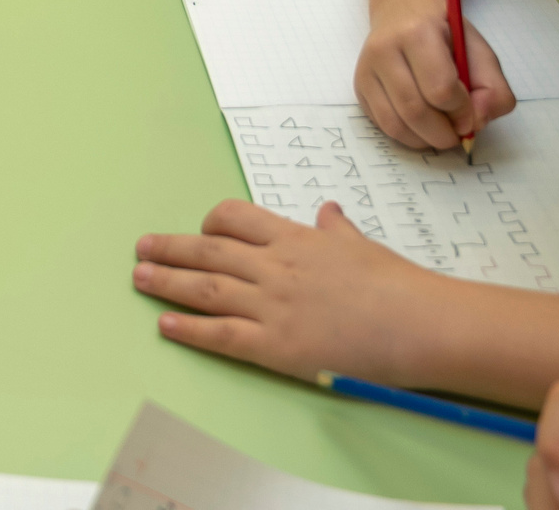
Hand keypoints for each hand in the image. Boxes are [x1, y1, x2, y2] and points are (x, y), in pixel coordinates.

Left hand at [132, 199, 444, 382]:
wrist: (419, 323)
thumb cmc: (398, 284)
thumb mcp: (362, 246)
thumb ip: (336, 231)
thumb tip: (327, 212)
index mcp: (296, 239)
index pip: (236, 220)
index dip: (211, 224)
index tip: (199, 231)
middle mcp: (275, 267)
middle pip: (208, 252)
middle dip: (170, 249)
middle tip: (141, 249)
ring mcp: (273, 306)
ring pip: (206, 289)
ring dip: (167, 282)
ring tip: (139, 278)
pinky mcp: (276, 346)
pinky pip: (222, 336)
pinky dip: (189, 330)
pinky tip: (165, 325)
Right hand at [355, 3, 515, 150]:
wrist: (405, 9)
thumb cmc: (446, 32)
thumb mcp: (479, 52)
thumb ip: (493, 90)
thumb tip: (476, 123)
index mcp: (418, 32)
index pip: (440, 89)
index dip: (461, 111)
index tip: (470, 114)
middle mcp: (384, 49)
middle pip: (414, 111)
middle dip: (443, 133)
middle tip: (458, 134)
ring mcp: (367, 69)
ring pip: (395, 124)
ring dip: (425, 139)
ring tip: (441, 132)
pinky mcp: (360, 86)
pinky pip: (382, 125)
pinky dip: (407, 136)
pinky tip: (422, 127)